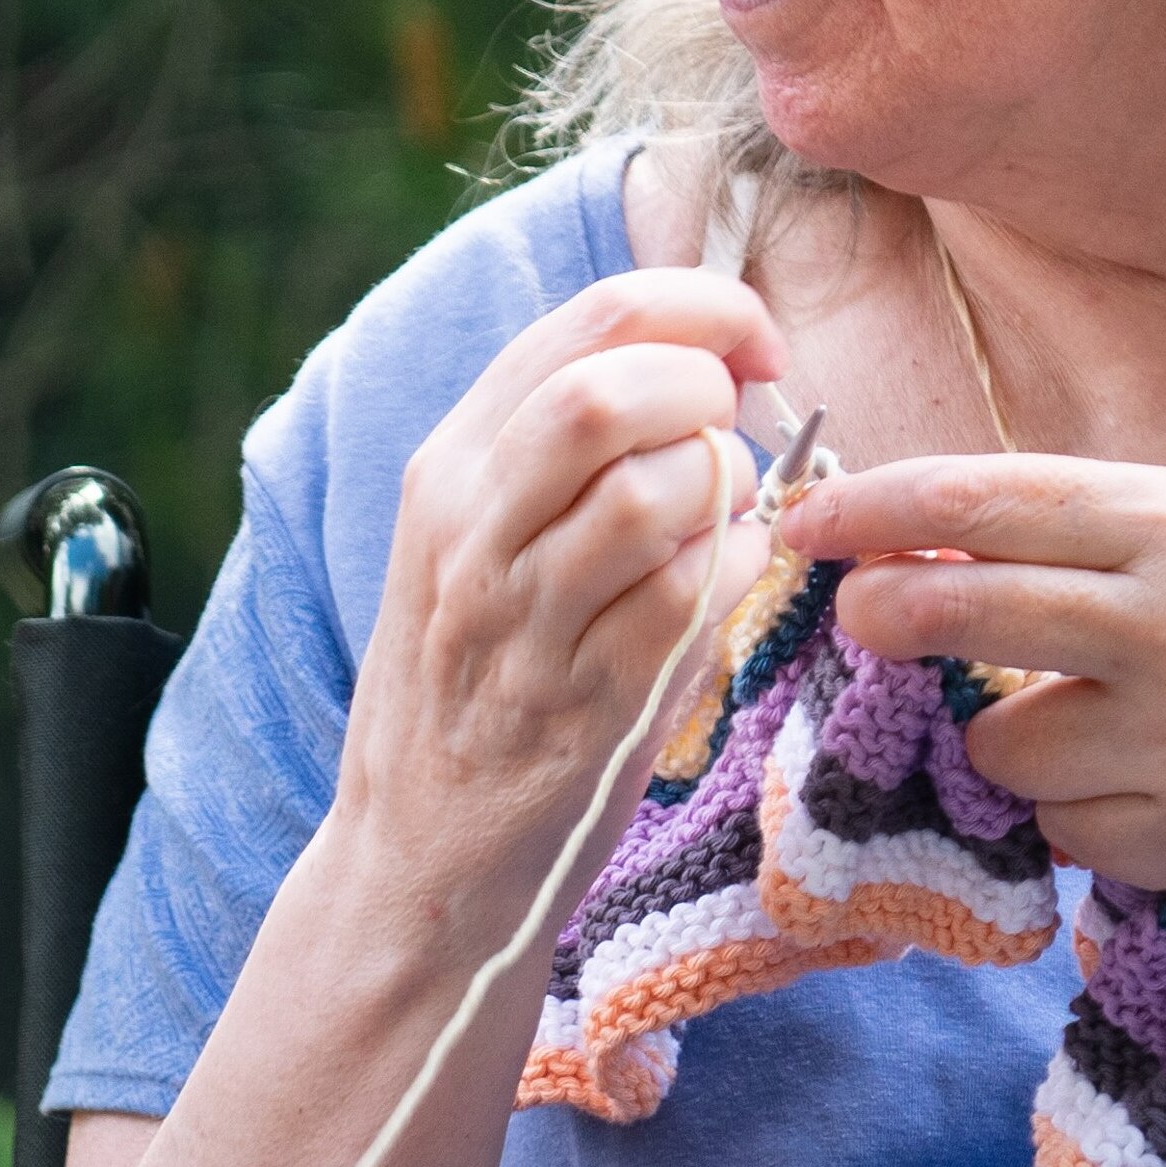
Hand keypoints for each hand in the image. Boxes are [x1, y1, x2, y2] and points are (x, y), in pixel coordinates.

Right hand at [339, 270, 786, 926]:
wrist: (414, 857)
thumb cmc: (475, 684)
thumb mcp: (480, 540)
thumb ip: (563, 448)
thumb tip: (705, 360)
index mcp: (451, 464)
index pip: (591, 318)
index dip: (705, 309)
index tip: (751, 348)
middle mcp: (471, 528)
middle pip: (608, 390)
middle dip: (707, 392)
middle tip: (734, 436)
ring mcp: (520, 618)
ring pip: (652, 489)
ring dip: (725, 492)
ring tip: (719, 526)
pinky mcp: (581, 702)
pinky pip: (688, 593)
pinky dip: (737, 571)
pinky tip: (724, 588)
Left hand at [776, 453, 1165, 902]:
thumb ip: (1080, 537)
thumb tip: (913, 543)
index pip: (981, 502)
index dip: (871, 512)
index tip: (801, 525)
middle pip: (962, 611)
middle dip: (885, 619)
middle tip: (865, 623)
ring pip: (1001, 749)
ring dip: (1014, 750)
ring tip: (1098, 734)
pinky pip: (1066, 832)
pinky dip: (1082, 820)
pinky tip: (1153, 794)